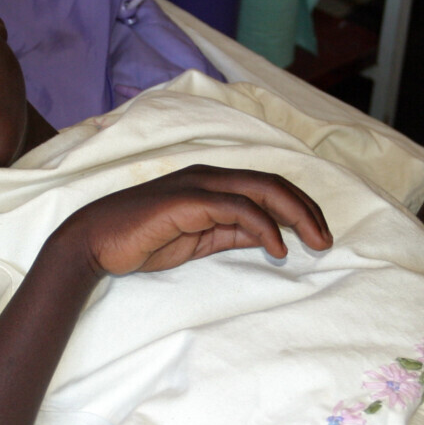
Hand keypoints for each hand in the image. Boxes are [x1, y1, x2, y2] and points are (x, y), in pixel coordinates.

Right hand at [51, 164, 331, 277]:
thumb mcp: (199, 239)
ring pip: (262, 191)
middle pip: (273, 184)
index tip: (318, 234)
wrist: (96, 241)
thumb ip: (231, 232)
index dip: (299, 207)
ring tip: (314, 243)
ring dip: (296, 216)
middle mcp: (209, 176)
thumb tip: (268, 237)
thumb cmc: (143, 239)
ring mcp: (199, 185)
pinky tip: (278, 248)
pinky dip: (264, 227)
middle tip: (327, 239)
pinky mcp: (189, 200)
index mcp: (212, 182)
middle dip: (306, 210)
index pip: (268, 187)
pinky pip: (238, 209)